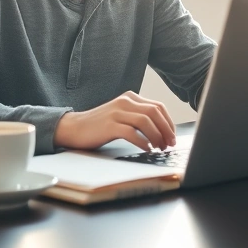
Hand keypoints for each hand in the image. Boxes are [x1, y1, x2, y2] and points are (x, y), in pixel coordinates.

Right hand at [54, 91, 176, 151]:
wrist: (74, 127)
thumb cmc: (100, 125)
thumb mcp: (121, 115)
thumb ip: (138, 116)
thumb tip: (162, 131)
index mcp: (130, 97)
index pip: (158, 106)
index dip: (169, 122)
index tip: (172, 136)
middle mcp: (125, 102)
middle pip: (155, 112)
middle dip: (166, 130)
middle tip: (170, 144)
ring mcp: (116, 113)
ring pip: (146, 121)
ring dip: (157, 136)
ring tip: (160, 148)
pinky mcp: (109, 125)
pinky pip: (132, 133)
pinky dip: (143, 142)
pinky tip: (147, 149)